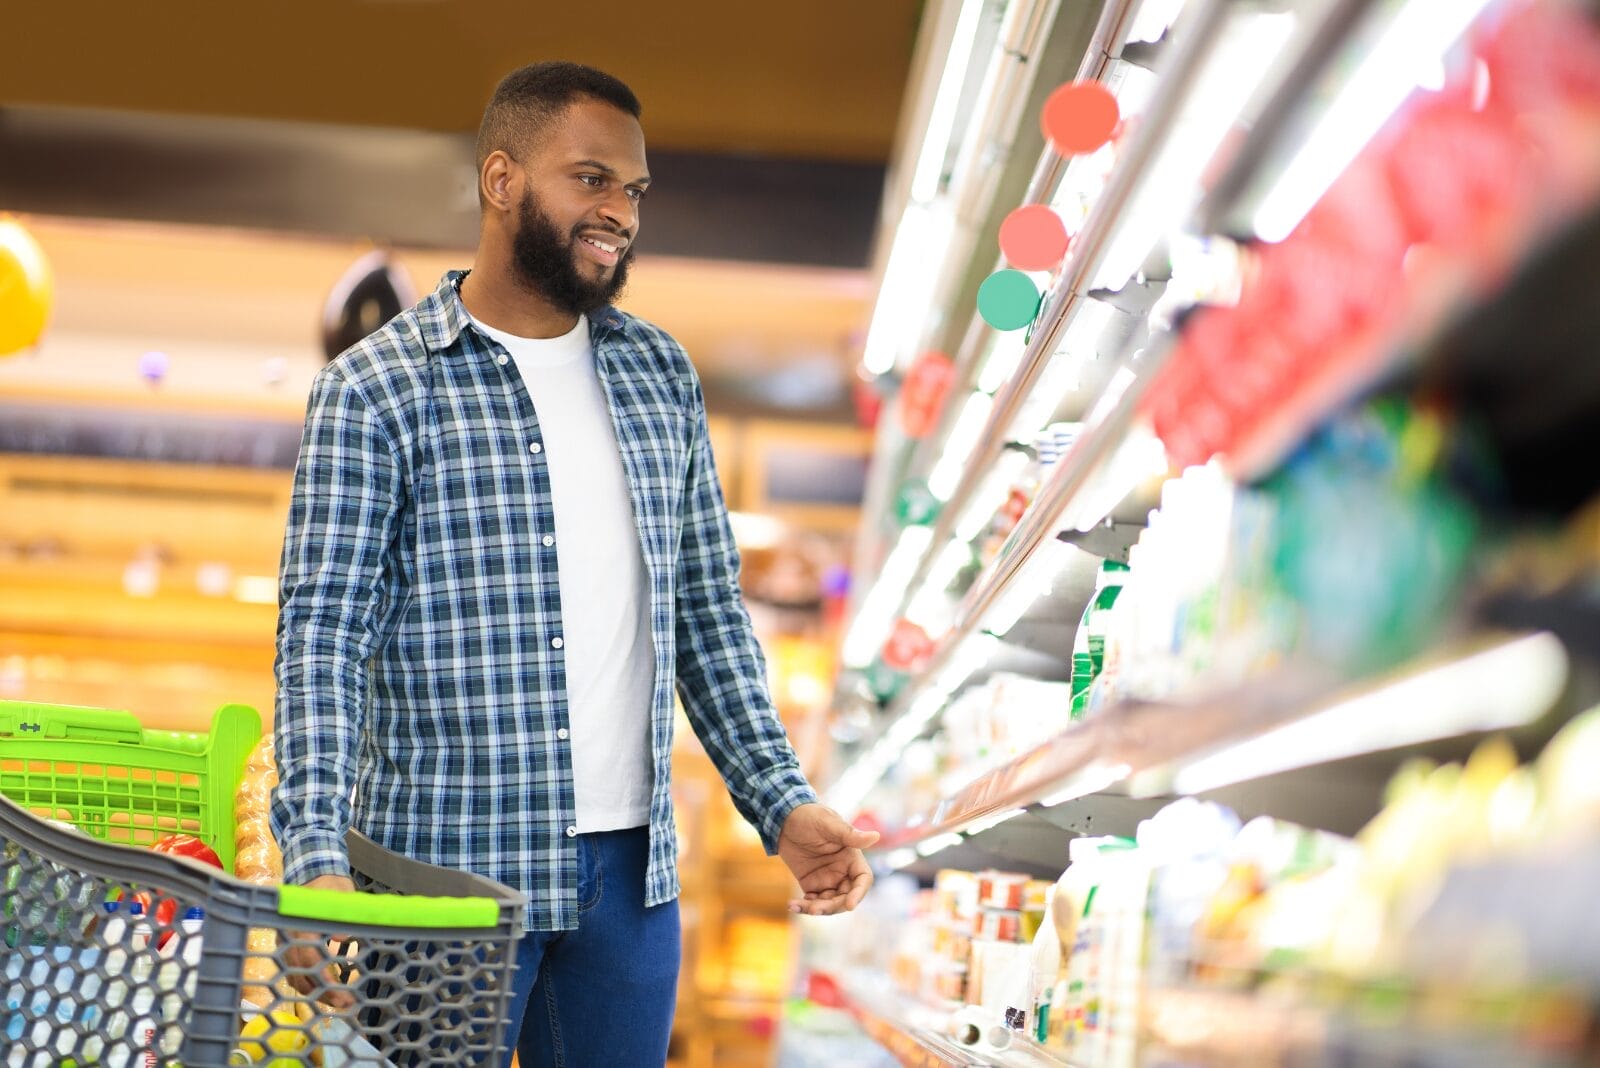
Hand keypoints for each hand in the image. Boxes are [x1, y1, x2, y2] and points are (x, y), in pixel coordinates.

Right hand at [284, 873, 356, 1008]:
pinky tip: (324, 992)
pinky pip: (292, 971)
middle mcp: (288, 939)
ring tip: (338, 1002)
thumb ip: (342, 916)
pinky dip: (306, 984)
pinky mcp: (287, 946)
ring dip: (315, 993)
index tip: (343, 995)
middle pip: (300, 976)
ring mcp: (285, 943)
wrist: (313, 873)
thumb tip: (342, 937)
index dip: (326, 981)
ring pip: (294, 977)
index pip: (310, 962)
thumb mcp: (342, 897)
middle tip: (346, 1005)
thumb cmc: (330, 886)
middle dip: (322, 994)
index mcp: (301, 927)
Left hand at [776, 804, 879, 915]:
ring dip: (817, 909)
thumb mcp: (828, 824)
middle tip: (815, 909)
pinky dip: (803, 907)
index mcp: (851, 857)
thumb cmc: (809, 816)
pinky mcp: (811, 884)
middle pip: (846, 896)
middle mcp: (842, 871)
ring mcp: (827, 879)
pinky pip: (811, 901)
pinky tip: (792, 905)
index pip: (863, 879)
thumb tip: (876, 836)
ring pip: (829, 903)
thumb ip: (850, 834)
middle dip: (833, 906)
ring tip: (802, 907)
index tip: (850, 905)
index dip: (859, 894)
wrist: (783, 818)